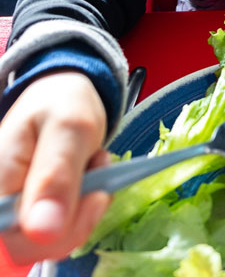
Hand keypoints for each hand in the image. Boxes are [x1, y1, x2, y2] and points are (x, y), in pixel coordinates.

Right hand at [0, 71, 110, 264]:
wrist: (62, 95)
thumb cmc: (62, 103)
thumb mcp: (69, 127)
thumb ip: (56, 175)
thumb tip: (42, 231)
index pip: (14, 239)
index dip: (58, 232)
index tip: (96, 194)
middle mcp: (0, 203)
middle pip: (35, 244)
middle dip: (80, 212)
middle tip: (98, 163)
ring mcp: (16, 211)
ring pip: (53, 240)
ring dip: (85, 207)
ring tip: (94, 162)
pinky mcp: (33, 213)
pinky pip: (61, 230)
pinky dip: (85, 208)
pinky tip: (90, 176)